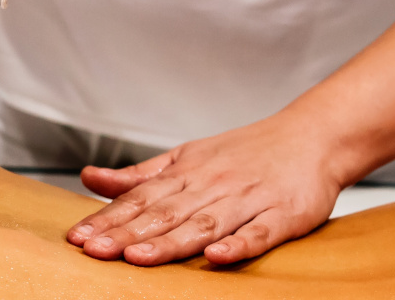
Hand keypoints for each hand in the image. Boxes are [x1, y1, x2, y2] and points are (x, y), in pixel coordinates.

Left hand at [66, 114, 353, 265]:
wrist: (314, 136)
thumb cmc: (247, 153)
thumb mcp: (187, 156)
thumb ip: (140, 174)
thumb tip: (90, 179)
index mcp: (188, 173)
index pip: (141, 198)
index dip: (109, 219)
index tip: (79, 237)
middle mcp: (213, 185)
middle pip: (165, 214)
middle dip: (128, 234)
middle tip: (95, 251)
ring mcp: (248, 200)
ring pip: (204, 225)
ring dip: (170, 242)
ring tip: (139, 258)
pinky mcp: (283, 215)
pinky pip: (258, 233)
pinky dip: (238, 245)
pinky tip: (217, 258)